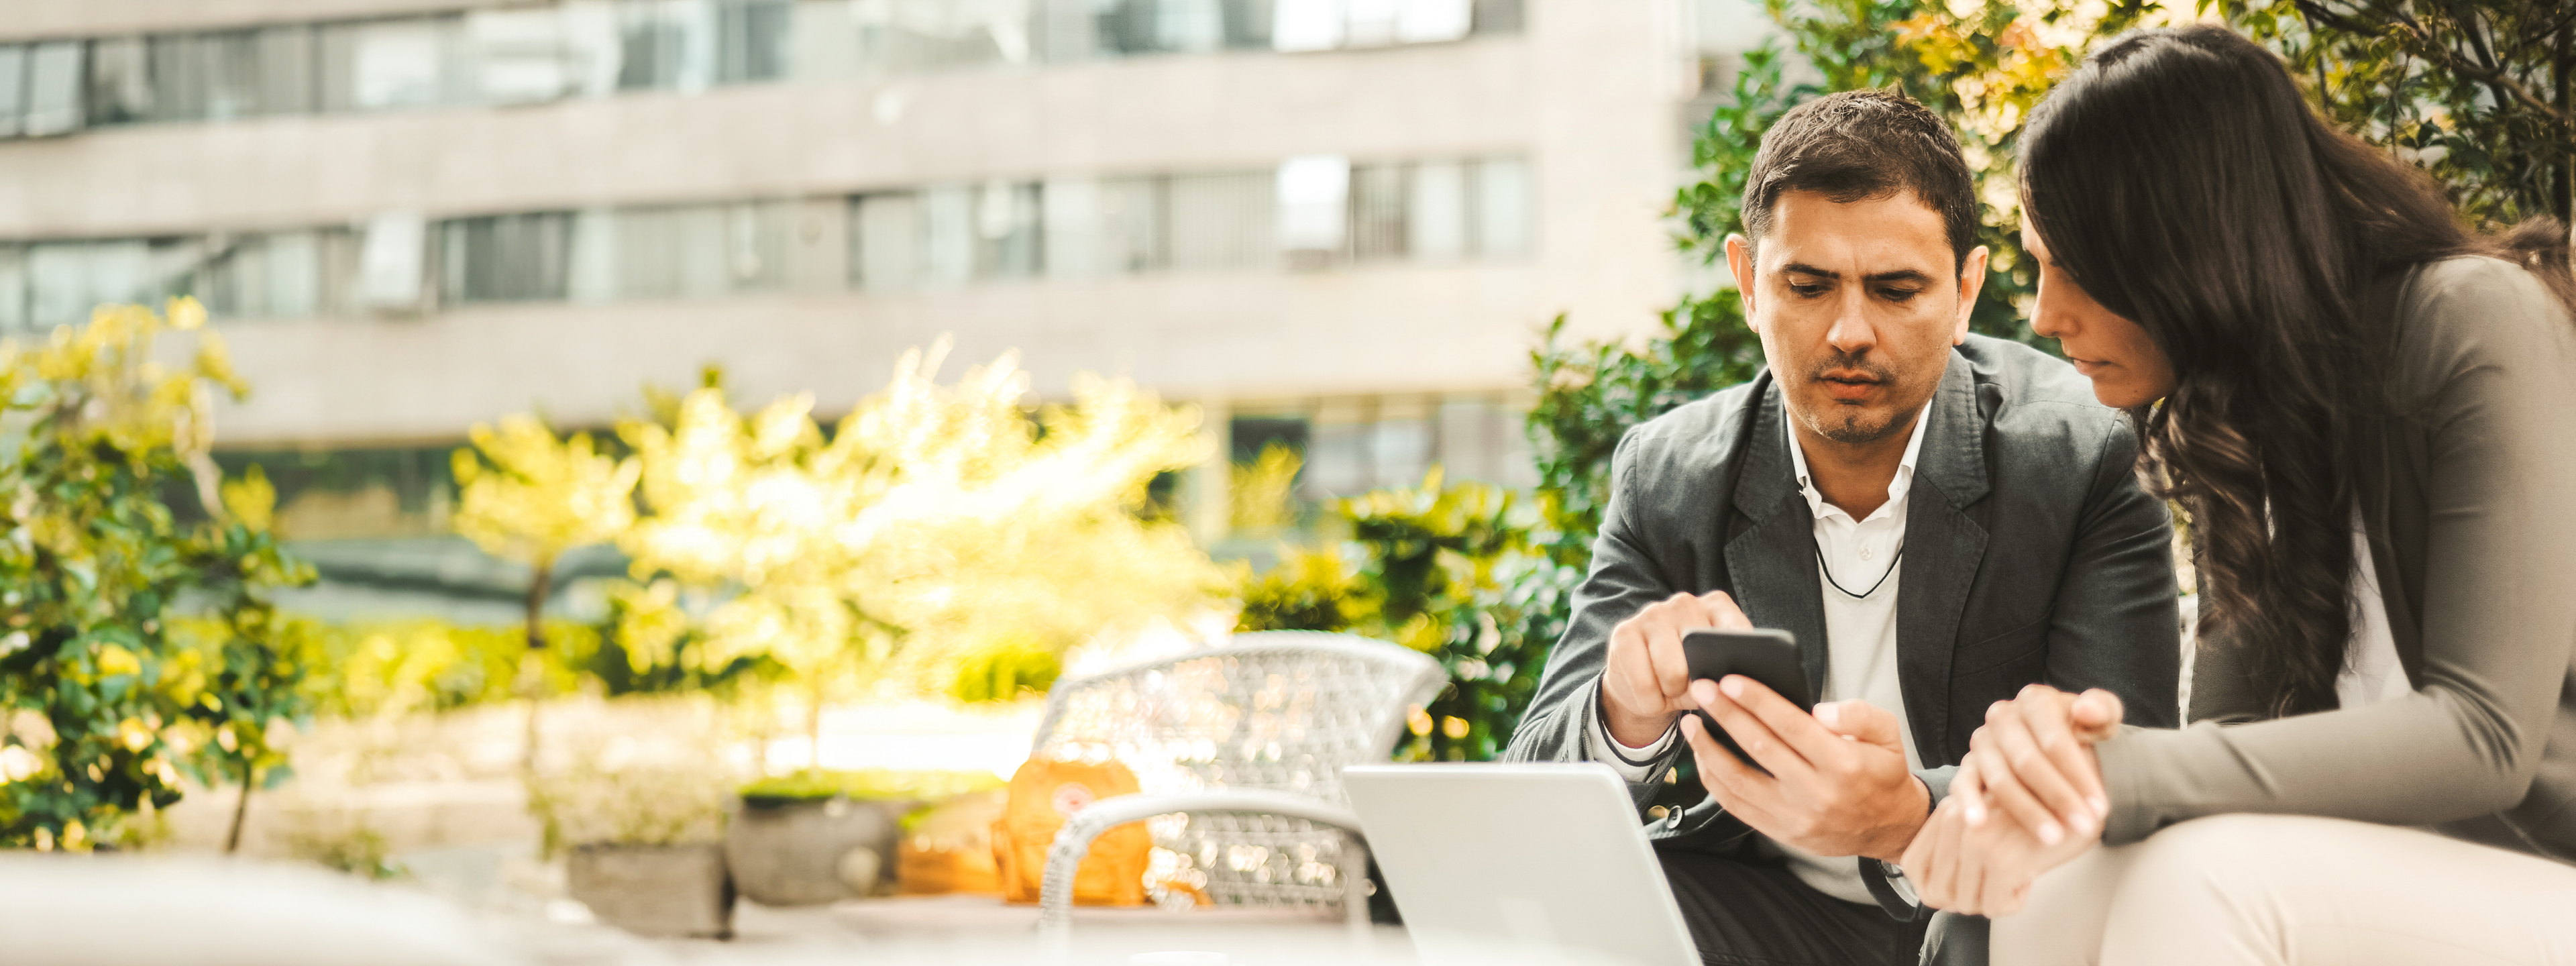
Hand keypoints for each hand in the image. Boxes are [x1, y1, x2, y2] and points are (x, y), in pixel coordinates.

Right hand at [1598, 591, 1752, 746]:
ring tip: (1668, 690)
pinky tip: (1649, 694)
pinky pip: (1644, 684)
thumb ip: (1726, 673)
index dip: (1739, 657)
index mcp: (1716, 606)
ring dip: (1671, 695)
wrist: (1642, 687)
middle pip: (1703, 657)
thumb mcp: (1712, 674)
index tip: (1737, 678)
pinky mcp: (1623, 633)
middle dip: (1697, 686)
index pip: (1738, 631)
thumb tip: (1727, 685)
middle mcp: (1685, 602)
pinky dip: (1650, 703)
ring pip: (1673, 672)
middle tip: (1688, 687)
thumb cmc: (1687, 677)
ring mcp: (1652, 614)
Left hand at [1680, 679, 1928, 861]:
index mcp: (1843, 764)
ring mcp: (1796, 816)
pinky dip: (1715, 781)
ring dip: (1709, 749)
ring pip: (1739, 781)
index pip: (1791, 726)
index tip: (1729, 680)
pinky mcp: (1782, 832)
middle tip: (1701, 690)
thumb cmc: (1882, 772)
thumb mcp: (1889, 734)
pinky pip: (1737, 807)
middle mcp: (1816, 792)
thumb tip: (1820, 710)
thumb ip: (1859, 714)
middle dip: (1725, 715)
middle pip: (1759, 748)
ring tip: (1692, 723)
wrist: (1890, 827)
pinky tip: (1703, 757)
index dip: (1757, 701)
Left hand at [1901, 751, 2098, 914]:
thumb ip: (1956, 840)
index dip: (1941, 883)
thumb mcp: (1988, 817)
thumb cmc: (2041, 813)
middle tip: (1999, 883)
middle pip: (1940, 891)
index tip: (1970, 879)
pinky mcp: (2001, 861)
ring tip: (2015, 875)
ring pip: (1965, 902)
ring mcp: (1976, 842)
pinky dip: (2013, 901)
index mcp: (1948, 810)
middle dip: (1969, 897)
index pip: (1914, 867)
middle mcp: (1956, 822)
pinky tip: (2028, 877)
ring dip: (1992, 900)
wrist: (2086, 804)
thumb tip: (1934, 891)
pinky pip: (1993, 907)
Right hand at [1950, 685, 2120, 846]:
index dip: (2078, 775)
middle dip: (2057, 797)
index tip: (2099, 807)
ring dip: (2026, 810)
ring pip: (2000, 778)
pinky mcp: (1967, 764)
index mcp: (2035, 701)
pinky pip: (1963, 784)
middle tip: (2083, 827)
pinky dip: (1969, 803)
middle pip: (2027, 760)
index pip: (2055, 739)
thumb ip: (2102, 710)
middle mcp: (2003, 717)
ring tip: (2052, 837)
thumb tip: (2085, 710)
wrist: (2054, 747)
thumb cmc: (2082, 733)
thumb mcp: (2101, 719)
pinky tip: (1978, 823)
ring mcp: (1982, 741)